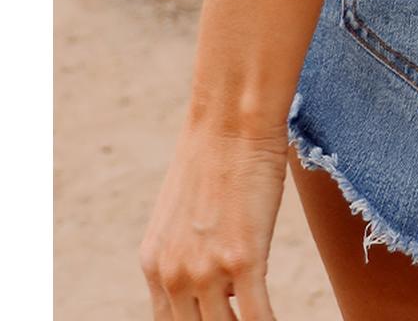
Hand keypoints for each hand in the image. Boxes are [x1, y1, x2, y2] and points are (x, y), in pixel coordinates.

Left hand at [139, 119, 287, 318]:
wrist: (233, 118)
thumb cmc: (219, 156)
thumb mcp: (184, 215)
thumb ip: (191, 257)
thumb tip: (226, 290)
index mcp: (154, 264)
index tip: (221, 320)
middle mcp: (172, 274)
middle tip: (241, 317)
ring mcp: (206, 271)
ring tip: (263, 317)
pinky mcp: (243, 261)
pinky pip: (257, 318)